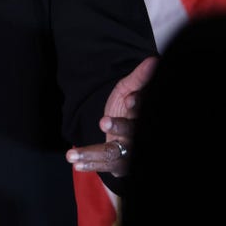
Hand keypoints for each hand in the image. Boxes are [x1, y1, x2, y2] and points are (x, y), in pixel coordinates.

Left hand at [67, 56, 156, 175]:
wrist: (121, 130)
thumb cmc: (127, 108)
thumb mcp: (129, 88)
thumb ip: (140, 78)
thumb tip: (153, 60)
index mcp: (144, 115)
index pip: (144, 110)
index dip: (139, 105)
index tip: (129, 99)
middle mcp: (139, 135)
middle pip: (133, 132)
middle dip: (120, 126)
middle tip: (103, 121)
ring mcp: (130, 152)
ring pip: (114, 152)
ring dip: (92, 152)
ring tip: (71, 154)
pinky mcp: (120, 165)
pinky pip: (105, 165)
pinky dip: (90, 163)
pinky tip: (75, 162)